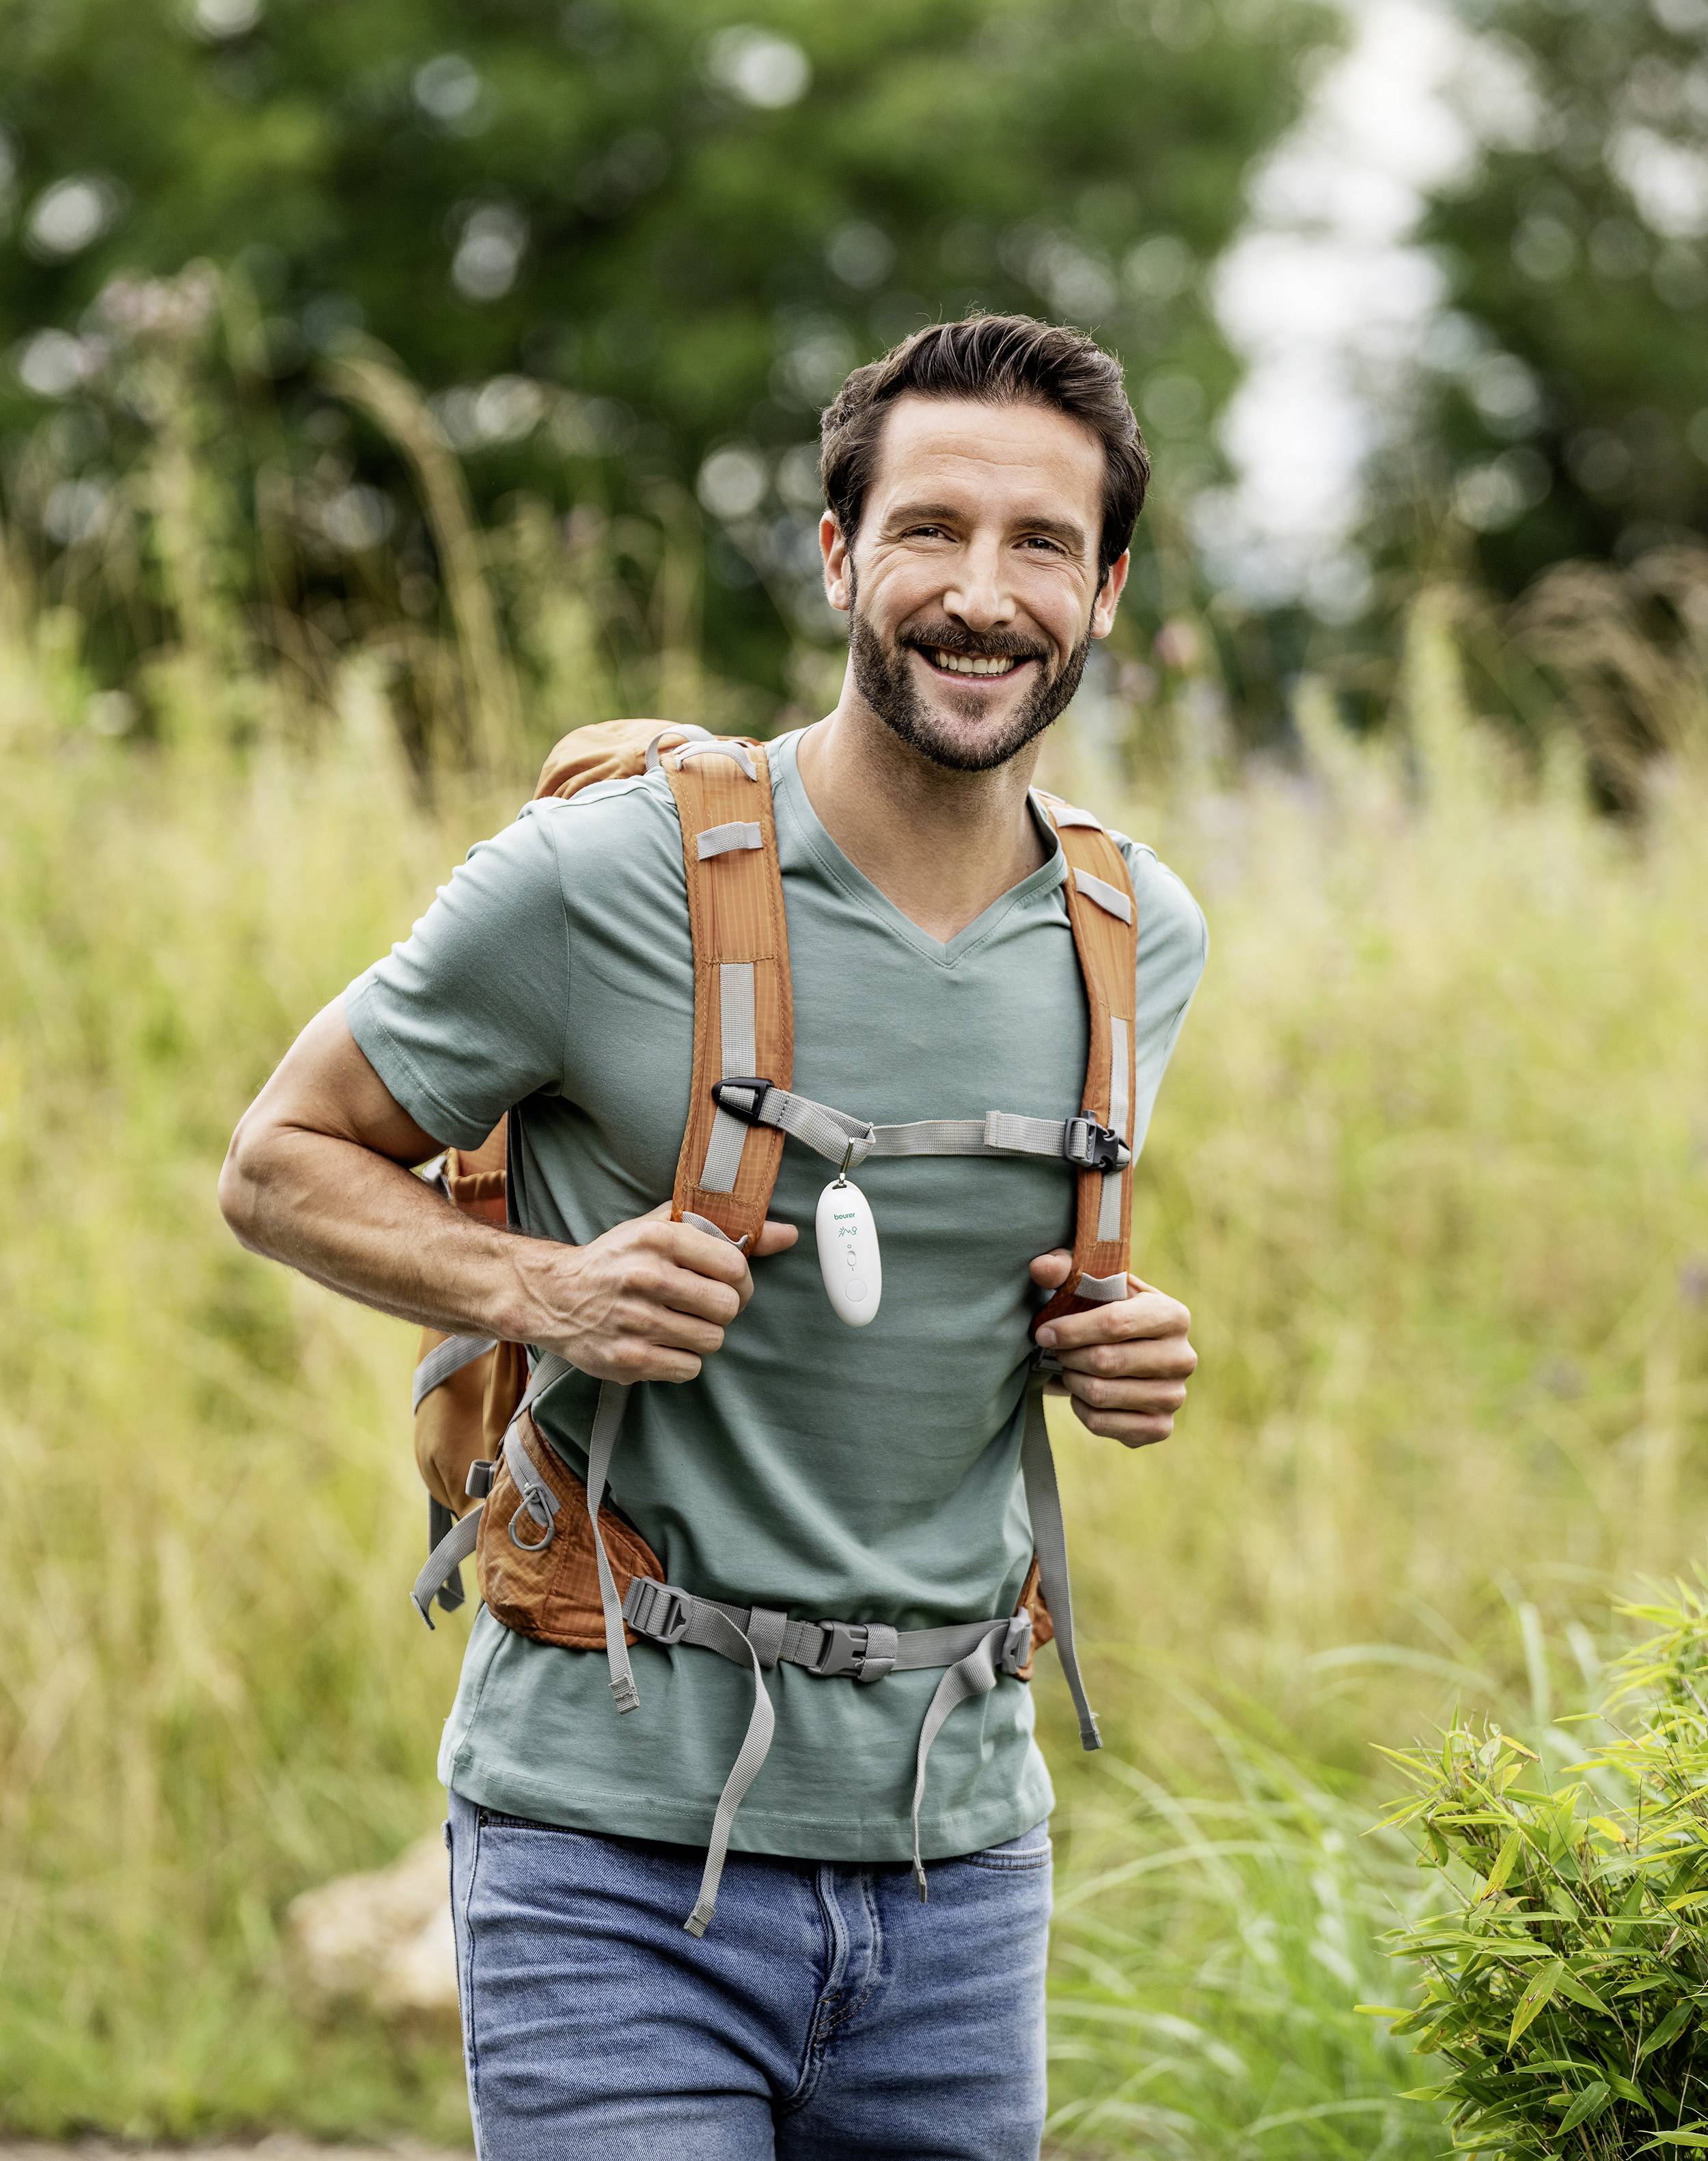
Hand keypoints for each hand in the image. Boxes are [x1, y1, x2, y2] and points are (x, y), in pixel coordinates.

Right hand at [515, 1203, 797, 1384]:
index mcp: (658, 1238)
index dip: (740, 1278)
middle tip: (704, 1305)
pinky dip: (683, 1360)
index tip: (728, 1281)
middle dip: (724, 1308)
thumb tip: (788, 1234)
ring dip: (703, 1335)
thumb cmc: (618, 1259)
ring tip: (678, 1322)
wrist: (555, 1296)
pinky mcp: (627, 1360)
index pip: (735, 1265)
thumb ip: (725, 1228)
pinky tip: (662, 1342)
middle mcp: (645, 1277)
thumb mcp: (662, 1228)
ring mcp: (635, 1322)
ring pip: (712, 1340)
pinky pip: (689, 1368)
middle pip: (728, 1306)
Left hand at [1028, 1250, 1196, 1447]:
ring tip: (1069, 1369)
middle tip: (1056, 1351)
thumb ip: (1066, 1269)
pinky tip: (1083, 1394)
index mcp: (1173, 1315)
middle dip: (1069, 1356)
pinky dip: (1081, 1409)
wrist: (1129, 1354)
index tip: (1043, 1332)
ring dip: (1072, 1381)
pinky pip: (1103, 1423)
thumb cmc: (1106, 1312)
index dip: (1071, 1329)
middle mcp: (1183, 1357)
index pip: (1114, 1323)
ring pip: (1101, 1394)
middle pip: (1105, 1362)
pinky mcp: (1160, 1428)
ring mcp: (1175, 1396)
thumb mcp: (1093, 1285)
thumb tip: (1040, 1267)